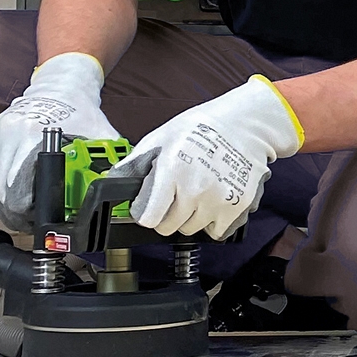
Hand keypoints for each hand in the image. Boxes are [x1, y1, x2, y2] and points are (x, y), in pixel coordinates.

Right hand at [0, 53, 118, 231]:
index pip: (16, 190)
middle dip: (12, 215)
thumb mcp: (99, 140)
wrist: (61, 86)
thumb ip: (109, 166)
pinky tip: (1, 200)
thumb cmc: (80, 115)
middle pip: (0, 193)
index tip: (35, 221)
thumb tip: (116, 193)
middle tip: (27, 223)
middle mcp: (10, 134)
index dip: (24, 213)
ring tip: (15, 214)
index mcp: (34, 136)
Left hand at [109, 75, 303, 239]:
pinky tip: (212, 199)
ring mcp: (217, 201)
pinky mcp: (237, 208)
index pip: (149, 218)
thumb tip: (111, 182)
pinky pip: (215, 231)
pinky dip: (212, 221)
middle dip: (166, 214)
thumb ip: (134, 164)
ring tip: (196, 192)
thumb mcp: (159, 139)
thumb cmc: (199, 128)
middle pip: (168, 227)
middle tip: (175, 194)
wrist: (244, 125)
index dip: (145, 213)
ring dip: (189, 217)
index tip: (148, 207)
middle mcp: (194, 189)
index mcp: (171, 171)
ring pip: (190, 229)